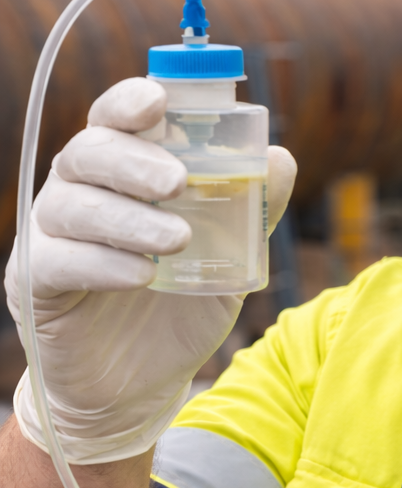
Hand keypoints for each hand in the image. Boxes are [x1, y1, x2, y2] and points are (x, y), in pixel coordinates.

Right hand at [5, 77, 295, 464]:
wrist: (140, 387)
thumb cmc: (178, 309)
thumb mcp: (228, 258)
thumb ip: (252, 209)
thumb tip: (280, 158)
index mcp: (120, 171)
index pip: (115, 118)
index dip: (131, 100)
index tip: (159, 99)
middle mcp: (78, 191)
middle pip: (89, 150)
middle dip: (134, 160)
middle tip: (179, 182)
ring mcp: (50, 236)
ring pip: (72, 204)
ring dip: (128, 218)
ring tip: (177, 241)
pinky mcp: (35, 283)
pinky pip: (59, 261)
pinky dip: (103, 264)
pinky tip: (141, 276)